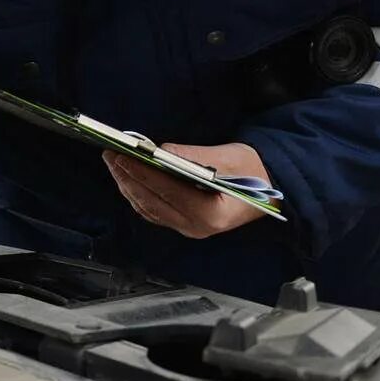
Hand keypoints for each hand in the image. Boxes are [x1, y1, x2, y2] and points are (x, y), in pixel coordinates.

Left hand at [103, 141, 270, 238]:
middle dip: (127, 177)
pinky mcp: (184, 225)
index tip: (121, 155)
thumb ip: (193, 156)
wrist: (270, 191)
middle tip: (109, 155)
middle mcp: (196, 227)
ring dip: (128, 186)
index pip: (166, 191)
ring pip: (148, 209)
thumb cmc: (253, 173)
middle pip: (151, 202)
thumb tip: (159, 150)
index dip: (141, 172)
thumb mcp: (229, 158)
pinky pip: (153, 212)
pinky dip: (138, 195)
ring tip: (113, 164)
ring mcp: (188, 230)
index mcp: (210, 214)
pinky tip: (128, 179)